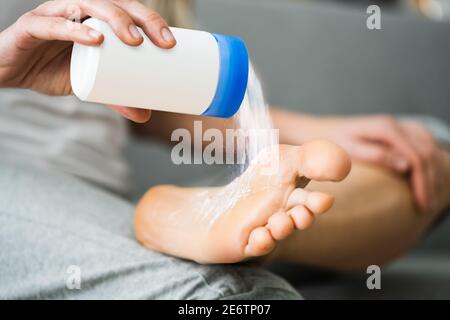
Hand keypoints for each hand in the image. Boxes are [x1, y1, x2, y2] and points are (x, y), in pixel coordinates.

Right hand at [0, 0, 175, 122]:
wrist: (10, 72)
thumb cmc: (52, 69)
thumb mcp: (91, 85)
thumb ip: (116, 96)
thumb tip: (146, 115)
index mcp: (95, 21)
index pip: (129, 11)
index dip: (152, 21)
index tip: (171, 43)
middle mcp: (78, 10)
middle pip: (116, 3)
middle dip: (142, 19)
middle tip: (162, 42)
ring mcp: (55, 14)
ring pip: (88, 5)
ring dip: (114, 19)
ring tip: (133, 40)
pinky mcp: (32, 26)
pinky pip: (53, 23)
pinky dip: (73, 30)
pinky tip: (93, 39)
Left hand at [277, 111, 441, 211]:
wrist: (318, 131)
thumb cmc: (329, 145)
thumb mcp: (348, 152)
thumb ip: (376, 156)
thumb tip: (406, 166)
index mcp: (385, 129)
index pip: (415, 158)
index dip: (423, 183)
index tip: (422, 206)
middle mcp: (396, 123)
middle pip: (427, 153)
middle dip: (432, 182)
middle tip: (427, 207)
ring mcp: (399, 124)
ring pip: (430, 148)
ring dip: (435, 173)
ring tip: (431, 198)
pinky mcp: (399, 129)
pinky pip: (424, 144)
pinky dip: (430, 162)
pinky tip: (428, 180)